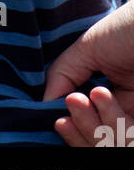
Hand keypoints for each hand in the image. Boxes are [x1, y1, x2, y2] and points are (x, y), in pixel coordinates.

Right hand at [44, 0, 133, 146]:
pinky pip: (128, 137)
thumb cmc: (127, 29)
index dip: (71, 124)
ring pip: (112, 141)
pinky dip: (111, 123)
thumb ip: (63, 73)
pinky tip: (99, 95)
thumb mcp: (88, 48)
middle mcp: (126, 108)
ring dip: (91, 125)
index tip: (57, 117)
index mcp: (110, 93)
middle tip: (69, 104)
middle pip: (97, 136)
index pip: (87, 119)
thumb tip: (43, 104)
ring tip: (82, 97)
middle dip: (79, 127)